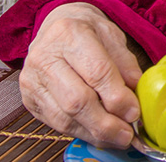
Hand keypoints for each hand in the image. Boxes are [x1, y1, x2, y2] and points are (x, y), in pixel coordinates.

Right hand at [19, 2, 141, 147]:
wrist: (55, 27)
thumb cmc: (88, 31)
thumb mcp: (112, 36)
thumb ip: (125, 63)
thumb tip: (136, 93)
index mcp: (69, 34)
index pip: (96, 72)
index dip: (117, 97)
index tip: (134, 113)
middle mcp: (44, 58)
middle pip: (76, 100)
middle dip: (105, 123)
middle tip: (128, 134)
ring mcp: (32, 81)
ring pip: (64, 117)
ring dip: (94, 133)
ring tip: (117, 138)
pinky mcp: (29, 100)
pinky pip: (56, 124)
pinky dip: (81, 133)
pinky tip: (99, 135)